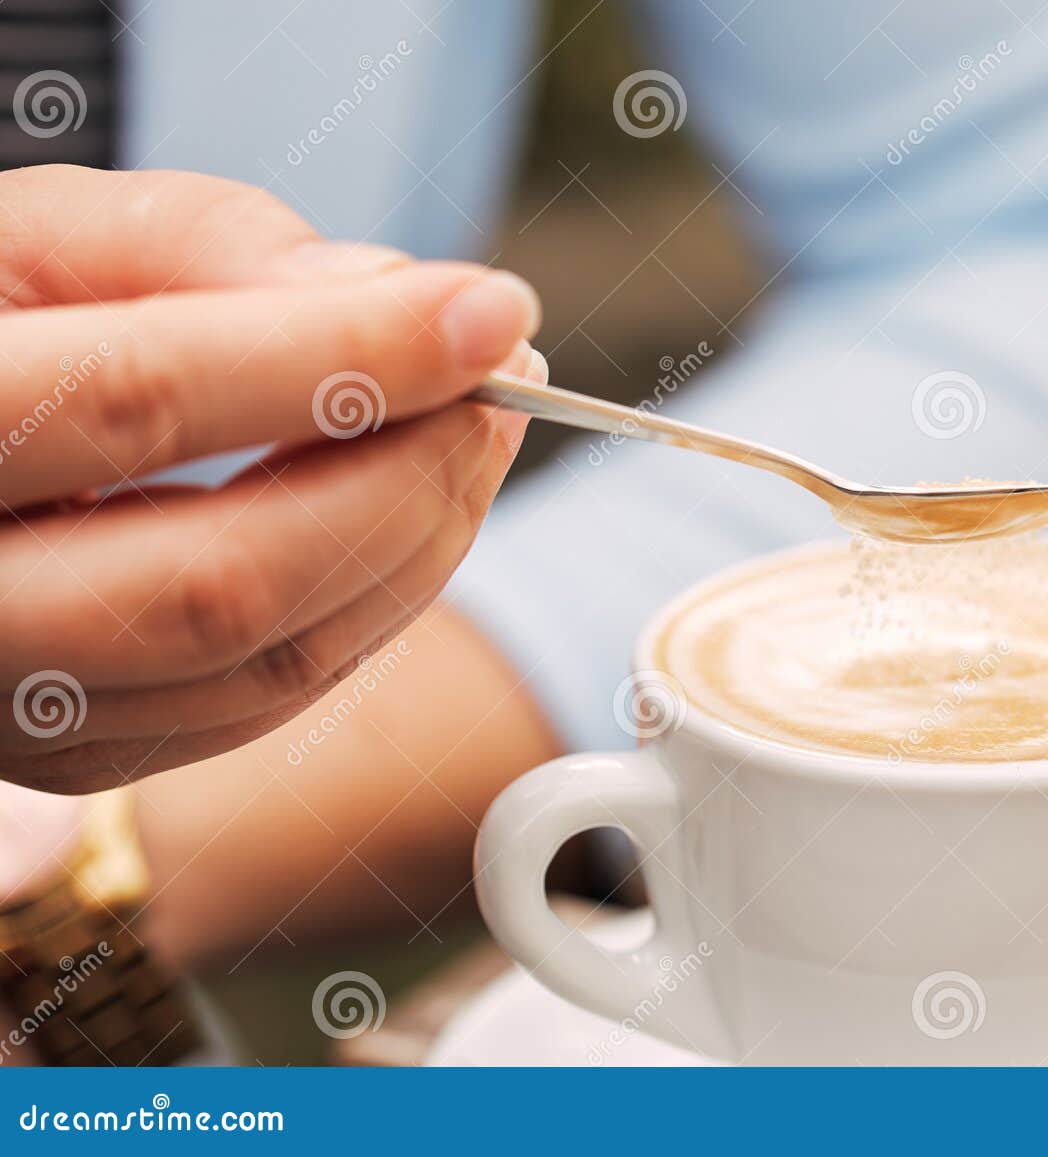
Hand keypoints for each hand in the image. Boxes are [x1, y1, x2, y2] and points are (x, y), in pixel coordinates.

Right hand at [0, 165, 544, 792]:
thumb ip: (196, 243)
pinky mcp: (81, 751)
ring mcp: (15, 707)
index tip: (493, 314)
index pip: (147, 401)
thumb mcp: (33, 236)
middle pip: (228, 579)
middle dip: (411, 474)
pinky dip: (374, 604)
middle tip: (508, 378)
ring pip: (268, 663)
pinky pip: (270, 700)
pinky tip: (416, 510)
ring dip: (419, 542)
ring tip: (480, 426)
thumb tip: (390, 290)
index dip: (346, 356)